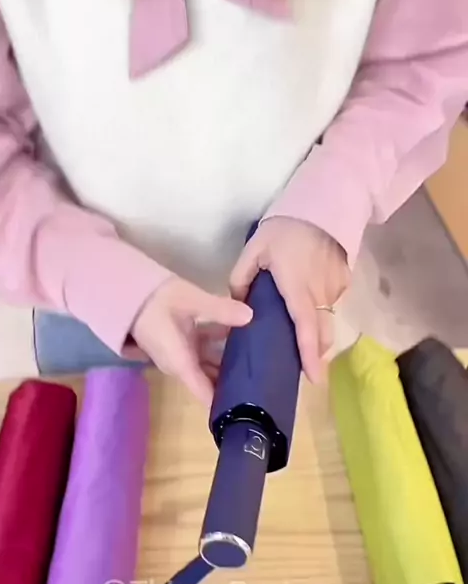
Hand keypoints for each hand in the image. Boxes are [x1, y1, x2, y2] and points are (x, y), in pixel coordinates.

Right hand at [132, 276, 251, 404]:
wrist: (127, 292)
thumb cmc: (156, 300)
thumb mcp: (190, 301)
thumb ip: (220, 309)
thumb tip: (251, 316)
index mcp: (181, 362)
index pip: (204, 393)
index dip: (223, 405)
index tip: (246, 413)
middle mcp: (181, 364)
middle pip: (210, 382)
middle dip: (234, 385)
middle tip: (263, 386)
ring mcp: (181, 354)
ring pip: (210, 365)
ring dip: (229, 364)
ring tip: (260, 362)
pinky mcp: (182, 343)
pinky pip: (205, 352)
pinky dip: (222, 349)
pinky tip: (243, 338)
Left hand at [230, 217, 349, 382]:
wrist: (321, 206)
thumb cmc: (283, 229)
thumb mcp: (253, 251)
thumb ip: (240, 279)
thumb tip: (239, 304)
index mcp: (296, 287)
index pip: (305, 327)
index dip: (309, 354)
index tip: (313, 377)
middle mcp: (320, 292)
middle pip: (323, 333)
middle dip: (316, 354)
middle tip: (305, 370)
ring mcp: (336, 287)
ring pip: (328, 319)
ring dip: (317, 333)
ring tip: (303, 342)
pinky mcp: (344, 280)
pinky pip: (332, 303)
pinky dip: (321, 310)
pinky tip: (309, 306)